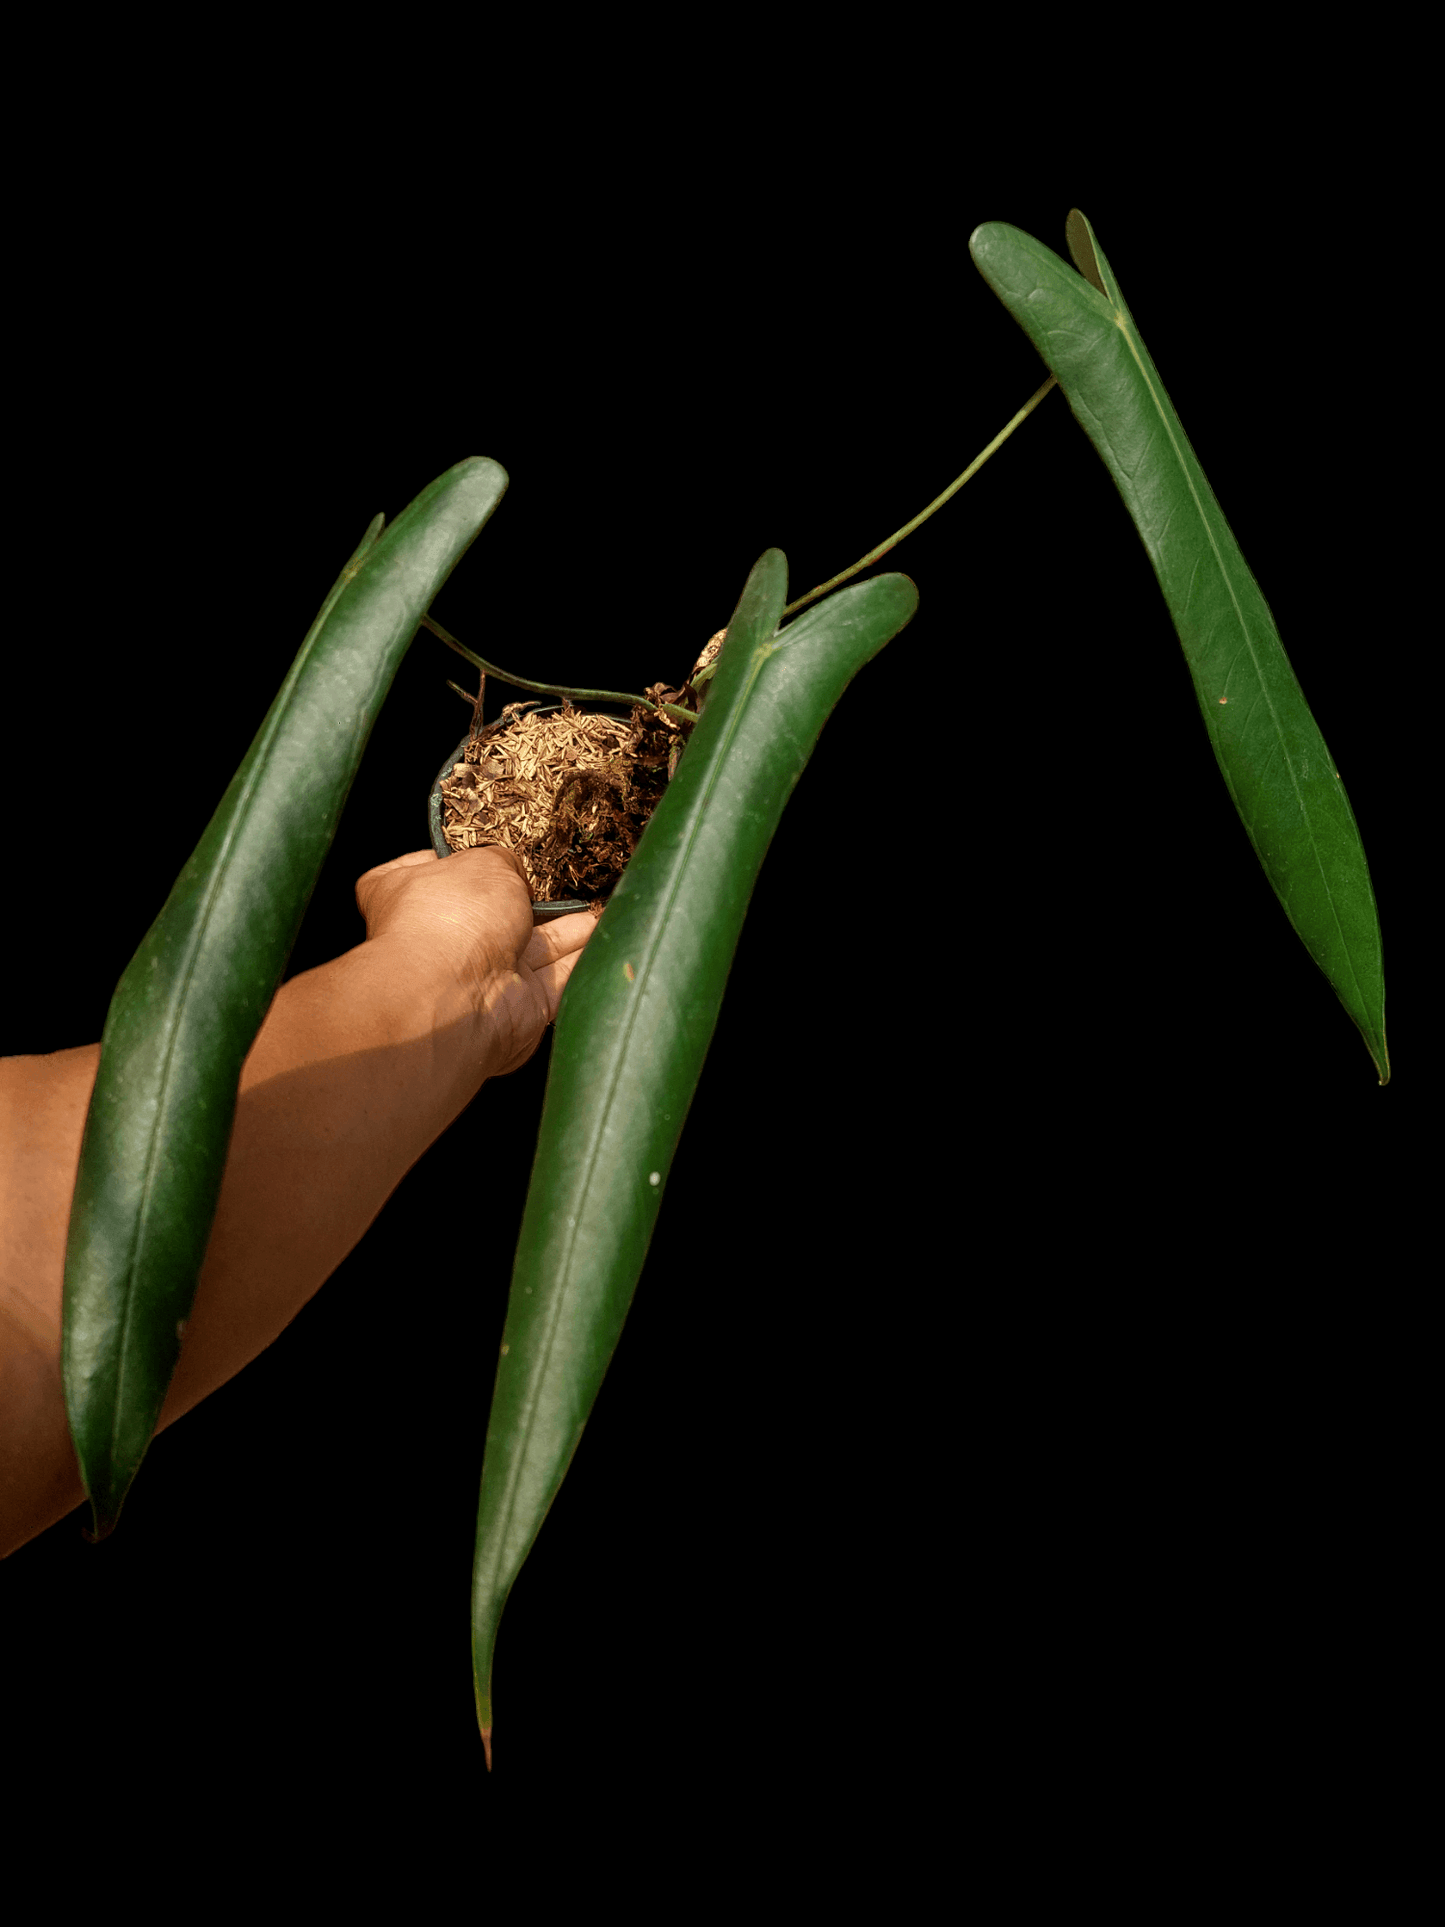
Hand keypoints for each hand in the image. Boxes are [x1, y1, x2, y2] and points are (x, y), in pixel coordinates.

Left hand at [354, 846, 597, 1076]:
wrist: (456, 998)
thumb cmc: (452, 920)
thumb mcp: (484, 864)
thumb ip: (504, 862)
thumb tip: (515, 876)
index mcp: (413, 893)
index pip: (435, 869)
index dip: (465, 859)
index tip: (495, 850)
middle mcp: (444, 937)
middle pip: (496, 912)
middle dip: (533, 901)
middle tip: (566, 884)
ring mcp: (481, 976)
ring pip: (536, 947)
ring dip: (571, 930)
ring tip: (603, 910)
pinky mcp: (518, 1007)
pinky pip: (558, 978)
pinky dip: (583, 961)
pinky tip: (608, 941)